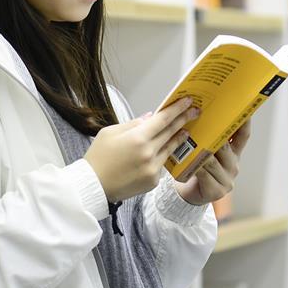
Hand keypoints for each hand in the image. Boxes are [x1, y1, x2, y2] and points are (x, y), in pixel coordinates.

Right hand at [85, 97, 200, 202]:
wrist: (93, 186)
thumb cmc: (98, 157)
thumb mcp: (110, 132)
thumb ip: (133, 123)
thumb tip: (151, 117)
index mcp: (137, 138)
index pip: (164, 119)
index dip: (177, 109)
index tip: (188, 101)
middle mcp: (148, 153)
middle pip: (171, 132)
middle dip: (184, 120)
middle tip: (195, 111)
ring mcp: (153, 168)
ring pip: (170, 149)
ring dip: (178, 138)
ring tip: (185, 130)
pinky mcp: (153, 181)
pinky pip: (162, 164)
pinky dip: (162, 155)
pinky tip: (163, 150)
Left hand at [175, 118, 250, 205]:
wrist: (191, 194)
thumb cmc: (199, 169)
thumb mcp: (208, 152)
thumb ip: (210, 138)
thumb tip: (202, 113)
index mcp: (234, 154)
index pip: (243, 135)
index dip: (245, 122)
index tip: (244, 108)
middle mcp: (233, 166)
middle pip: (226, 147)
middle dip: (214, 136)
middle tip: (205, 122)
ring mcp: (227, 180)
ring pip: (212, 161)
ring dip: (201, 152)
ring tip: (191, 142)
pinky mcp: (216, 191)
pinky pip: (204, 175)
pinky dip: (195, 167)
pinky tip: (188, 161)